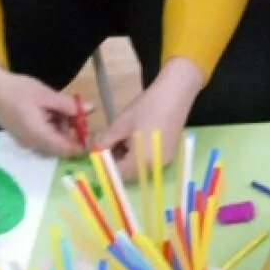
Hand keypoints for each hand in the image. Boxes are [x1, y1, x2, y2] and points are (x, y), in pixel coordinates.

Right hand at [0, 59, 83, 156]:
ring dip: (62, 127)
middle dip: (72, 131)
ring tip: (61, 106)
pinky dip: (52, 126)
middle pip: (60, 146)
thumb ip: (69, 105)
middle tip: (76, 111)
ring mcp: (26, 141)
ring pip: (53, 140)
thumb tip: (90, 110)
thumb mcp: (47, 95)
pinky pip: (43, 136)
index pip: (65, 150)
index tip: (93, 134)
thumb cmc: (17, 90)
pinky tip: (50, 109)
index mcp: (38, 135)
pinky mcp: (23, 136)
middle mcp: (32, 143)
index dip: (82, 145)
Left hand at [94, 58, 202, 178]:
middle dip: (116, 162)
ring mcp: (164, 160)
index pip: (118, 174)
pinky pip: (149, 160)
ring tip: (122, 138)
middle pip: (129, 172)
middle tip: (108, 145)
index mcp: (143, 161)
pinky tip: (136, 137)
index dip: (105, 167)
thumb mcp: (120, 125)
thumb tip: (94, 153)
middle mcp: (155, 166)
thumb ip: (105, 143)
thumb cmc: (146, 108)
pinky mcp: (169, 153)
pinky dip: (139, 154)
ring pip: (139, 166)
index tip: (98, 156)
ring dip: (127, 157)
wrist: (175, 94)